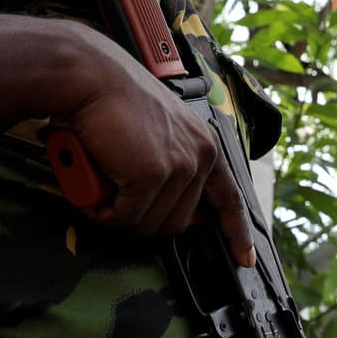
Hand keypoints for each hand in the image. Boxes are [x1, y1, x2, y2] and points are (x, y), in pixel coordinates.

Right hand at [57, 28, 255, 266]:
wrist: (92, 78)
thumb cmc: (114, 101)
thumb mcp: (158, 133)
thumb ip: (172, 164)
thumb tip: (171, 207)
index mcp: (205, 146)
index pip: (230, 199)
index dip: (237, 233)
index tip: (245, 259)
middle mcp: (200, 155)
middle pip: (179, 222)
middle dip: (144, 222)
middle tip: (116, 205)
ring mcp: (179, 166)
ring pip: (151, 224)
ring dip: (120, 218)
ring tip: (100, 194)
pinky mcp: (153, 174)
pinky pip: (127, 217)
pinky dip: (104, 213)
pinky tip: (92, 197)